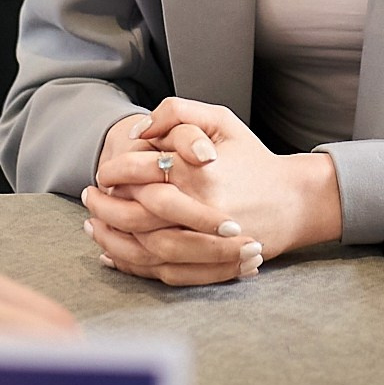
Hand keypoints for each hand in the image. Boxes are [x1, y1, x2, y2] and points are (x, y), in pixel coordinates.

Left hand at [80, 99, 339, 286]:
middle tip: (88, 198)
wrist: (295, 200)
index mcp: (199, 171)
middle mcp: (200, 208)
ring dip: (111, 239)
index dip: (113, 173)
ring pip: (144, 247)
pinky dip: (133, 266)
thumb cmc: (254, 158)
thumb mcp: (222, 120)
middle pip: (135, 215)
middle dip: (105, 207)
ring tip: (93, 227)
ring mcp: (206, 241)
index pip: (139, 174)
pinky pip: (162, 271)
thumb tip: (138, 129)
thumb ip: (178, 112)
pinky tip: (113, 255)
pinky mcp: (210, 264)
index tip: (102, 173)